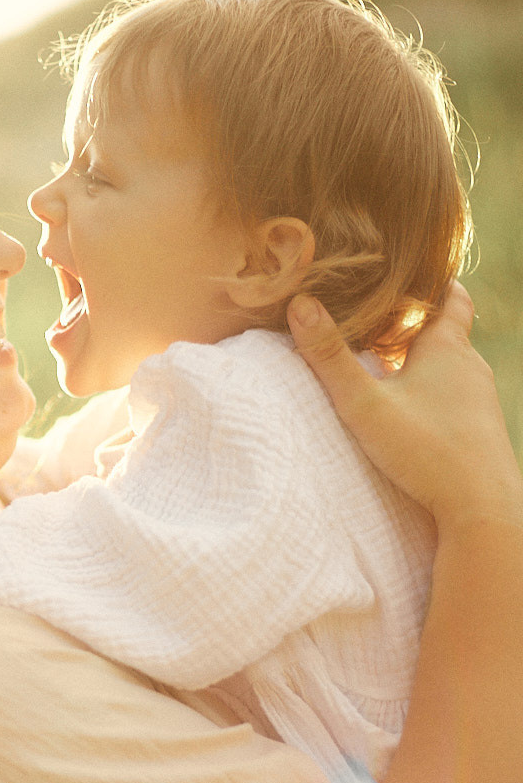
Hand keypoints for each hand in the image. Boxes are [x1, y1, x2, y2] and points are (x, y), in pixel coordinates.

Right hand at [286, 285, 522, 532]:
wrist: (483, 509)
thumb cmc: (426, 451)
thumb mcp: (365, 404)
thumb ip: (330, 356)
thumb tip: (299, 302)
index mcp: (447, 348)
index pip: (451, 296)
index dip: (432, 281)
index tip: (406, 274)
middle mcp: (470, 368)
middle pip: (445, 332)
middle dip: (413, 324)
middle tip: (377, 318)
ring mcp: (480, 401)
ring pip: (449, 368)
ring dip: (420, 363)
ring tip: (385, 365)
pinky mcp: (482, 432)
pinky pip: (455, 399)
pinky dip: (431, 394)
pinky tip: (408, 414)